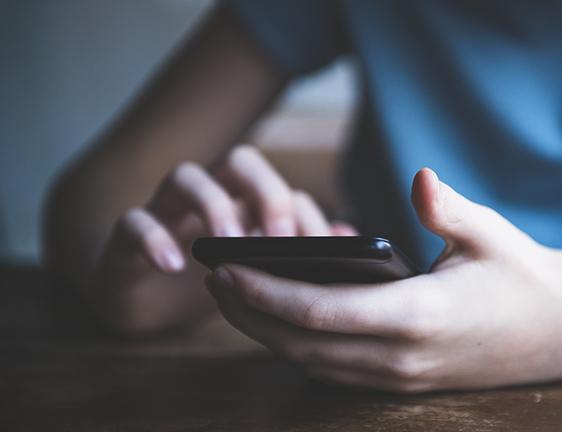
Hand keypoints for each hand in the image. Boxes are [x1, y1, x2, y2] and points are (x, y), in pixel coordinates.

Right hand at [91, 145, 355, 331]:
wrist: (140, 300)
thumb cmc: (207, 280)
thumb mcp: (259, 274)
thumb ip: (300, 254)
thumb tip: (349, 234)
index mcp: (246, 204)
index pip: (285, 190)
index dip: (307, 217)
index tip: (323, 254)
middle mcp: (210, 195)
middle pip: (241, 161)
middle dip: (267, 192)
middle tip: (282, 240)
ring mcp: (167, 209)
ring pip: (186, 176)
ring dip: (213, 205)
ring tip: (228, 244)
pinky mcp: (127, 235)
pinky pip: (134, 220)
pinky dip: (152, 237)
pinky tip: (172, 265)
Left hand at [206, 168, 561, 391]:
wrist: (559, 331)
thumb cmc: (521, 274)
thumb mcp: (489, 233)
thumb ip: (448, 208)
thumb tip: (419, 177)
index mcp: (418, 314)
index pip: (321, 311)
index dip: (265, 293)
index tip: (226, 271)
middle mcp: (402, 355)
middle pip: (303, 344)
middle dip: (250, 315)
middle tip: (214, 280)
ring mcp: (402, 376)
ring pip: (314, 364)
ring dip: (269, 335)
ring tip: (236, 300)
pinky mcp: (404, 383)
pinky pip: (336, 373)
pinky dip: (299, 349)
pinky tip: (282, 323)